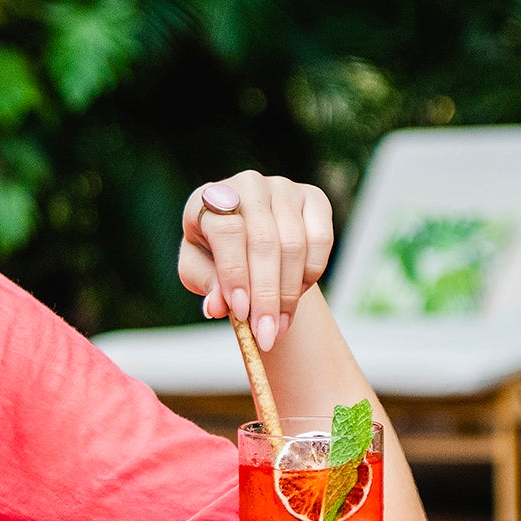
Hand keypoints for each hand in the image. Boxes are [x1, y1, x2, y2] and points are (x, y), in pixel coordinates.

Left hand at [179, 172, 334, 351]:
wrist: (249, 238)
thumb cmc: (215, 255)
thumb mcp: (199, 272)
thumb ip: (207, 286)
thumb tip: (217, 307)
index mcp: (208, 198)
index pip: (226, 231)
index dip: (235, 274)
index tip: (241, 314)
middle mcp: (247, 184)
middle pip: (264, 242)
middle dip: (266, 296)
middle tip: (267, 336)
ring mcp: (283, 187)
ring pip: (294, 245)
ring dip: (289, 294)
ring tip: (280, 327)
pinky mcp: (313, 198)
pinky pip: (321, 240)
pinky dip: (311, 274)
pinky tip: (297, 295)